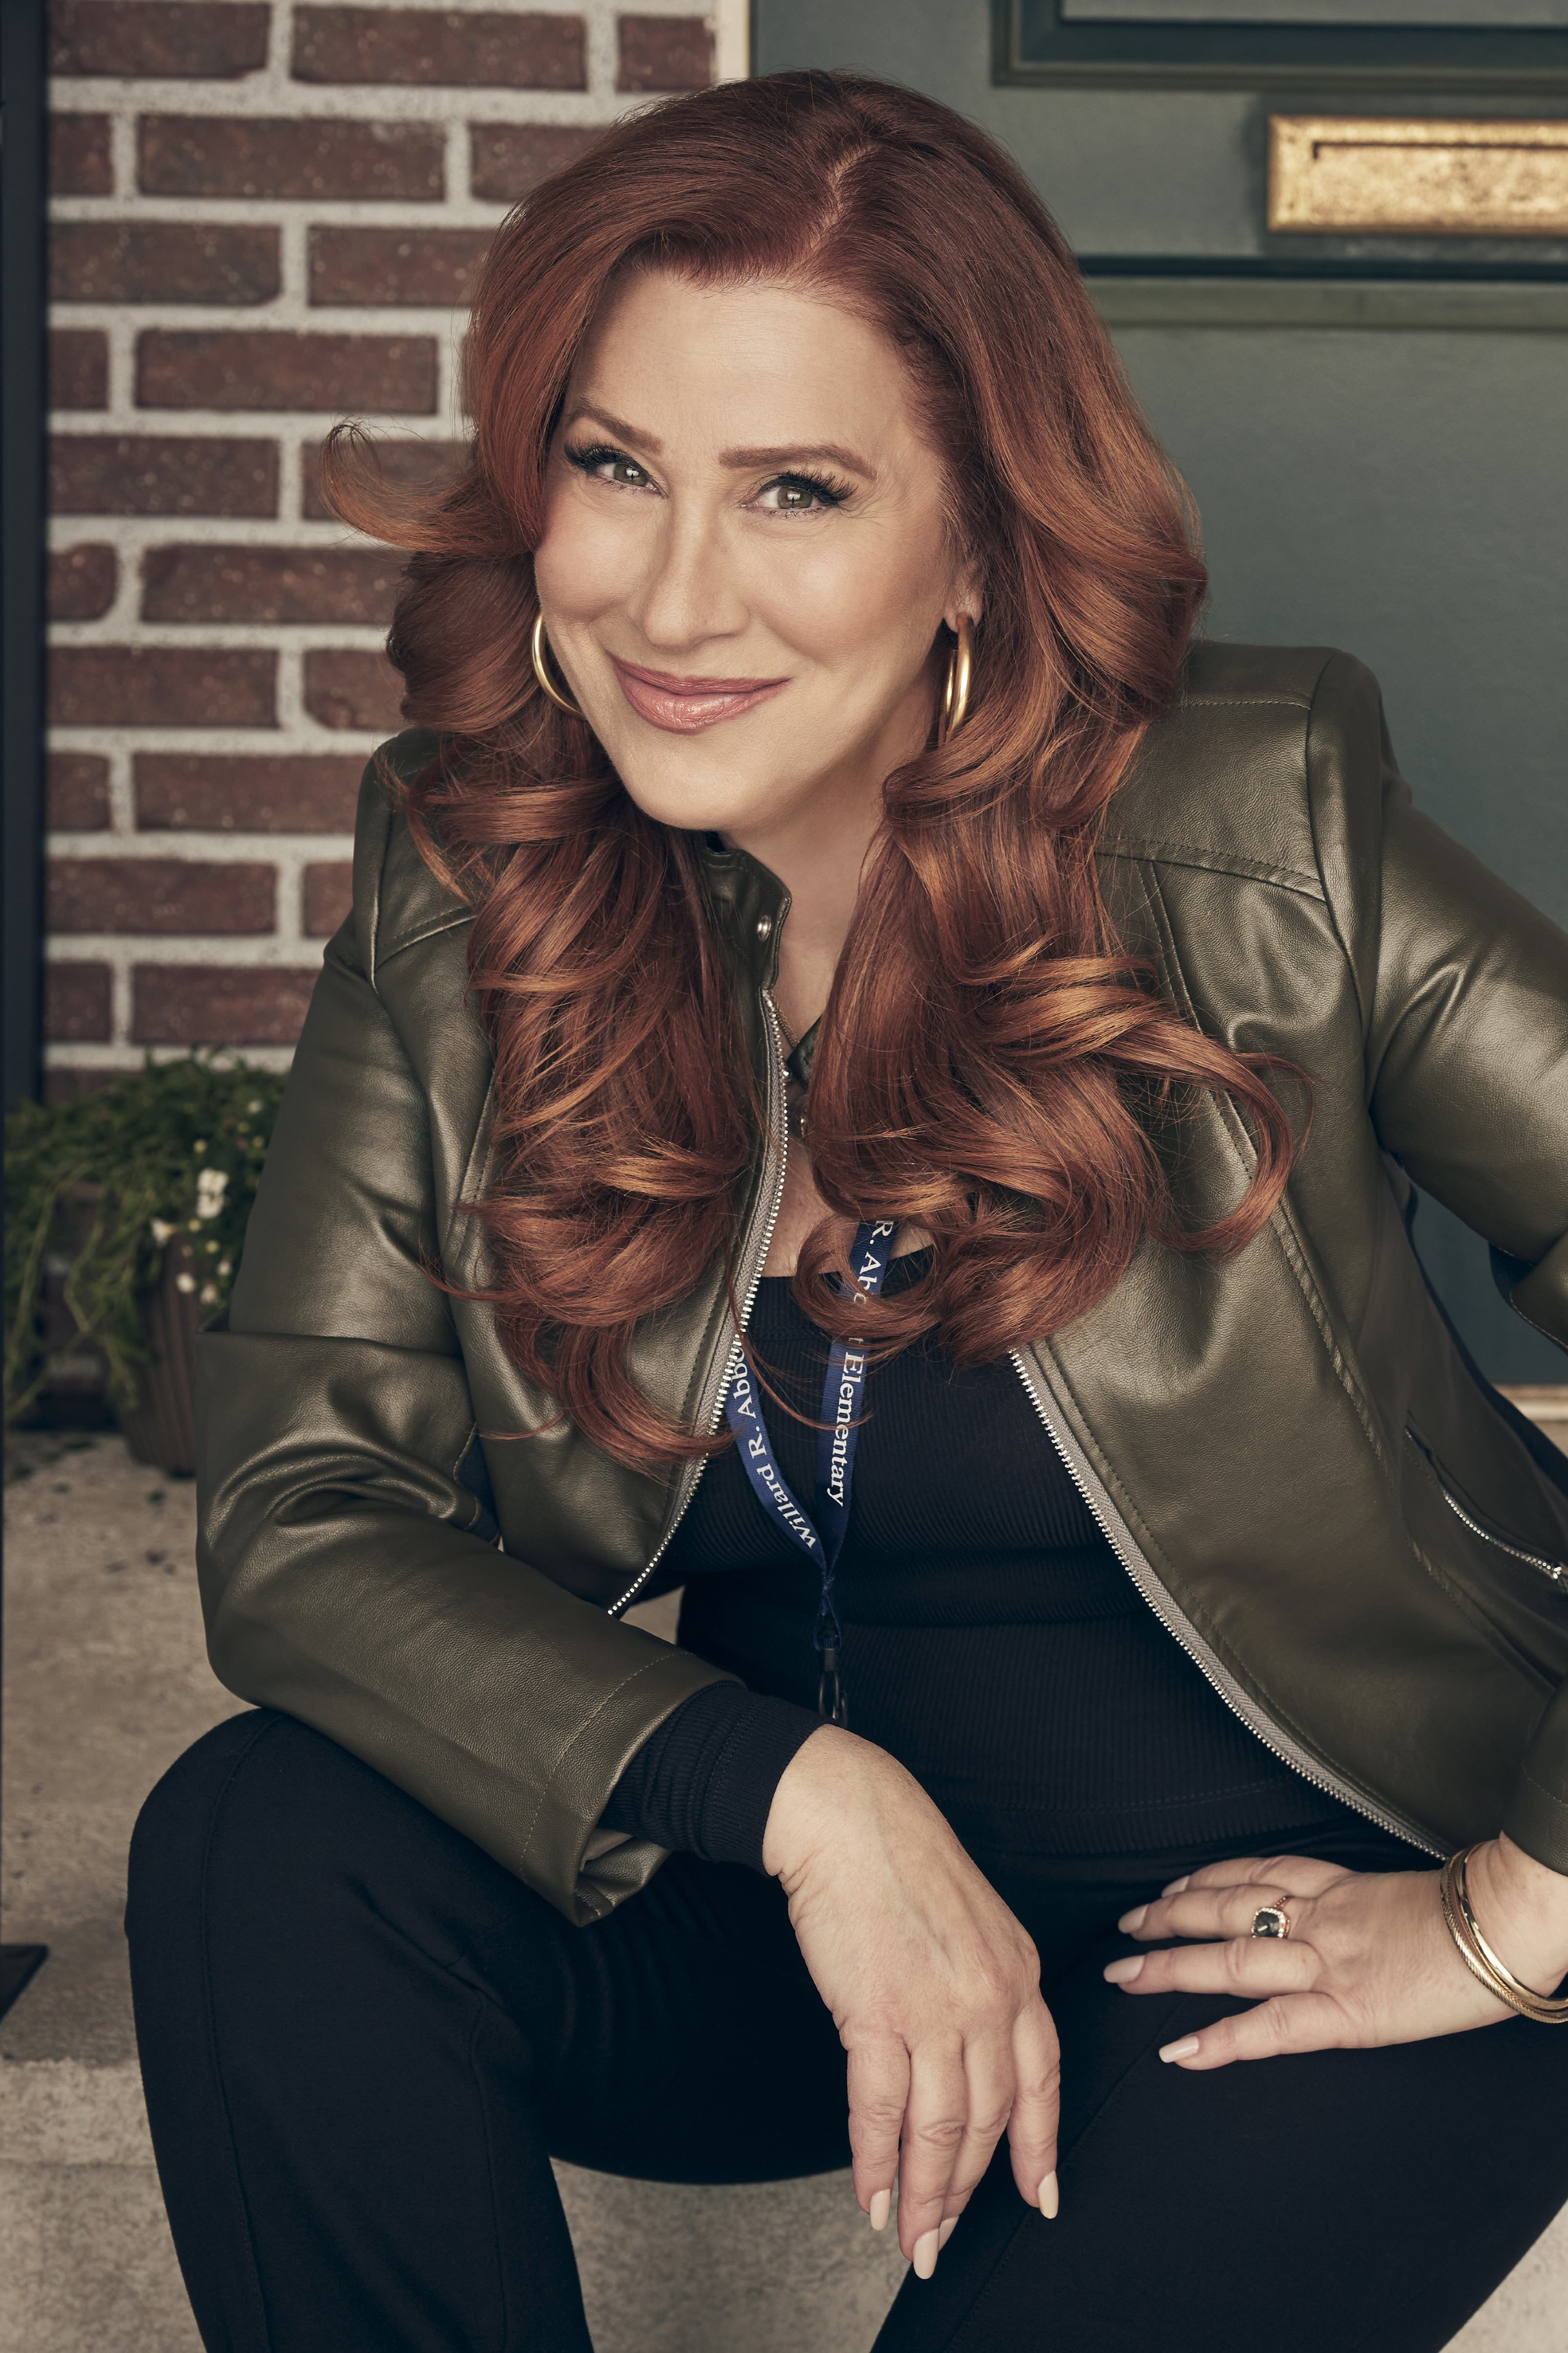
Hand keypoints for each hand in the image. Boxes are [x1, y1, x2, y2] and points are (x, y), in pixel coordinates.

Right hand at [762, 1726, 1059, 2273]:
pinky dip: (877, 2163)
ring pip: (940, 2130)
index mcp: (1020, 1972)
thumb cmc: (901, 1860)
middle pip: (990, 2119)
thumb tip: (967, 2051)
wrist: (849, 1815)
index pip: (1042, 2080)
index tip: (1038, 2195)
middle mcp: (991, 1997)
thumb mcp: (973, 1921)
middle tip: (946, 2236)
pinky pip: (882, 2111)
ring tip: (912, 2238)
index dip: (1039, 2147)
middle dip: (967, 2189)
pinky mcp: (877, 2013)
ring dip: (925, 2196)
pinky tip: (873, 2196)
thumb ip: (981, 1984)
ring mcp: (937, 2009)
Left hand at [1103, 1833, 1567, 2068]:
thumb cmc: (1471, 1912)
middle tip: (1124, 1929)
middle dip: (1168, 1918)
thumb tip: (1354, 1917)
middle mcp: (1319, 1917)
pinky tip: (1182, 2052)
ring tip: (1125, 1977)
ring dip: (1172, 1968)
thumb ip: (1366, 1904)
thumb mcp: (1404, 1894)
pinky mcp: (1347, 2012)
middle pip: (1225, 1908)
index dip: (1204, 1880)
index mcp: (1336, 1886)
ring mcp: (1327, 1963)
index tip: (1170, 1889)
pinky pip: (1271, 2027)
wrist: (1505, 1921)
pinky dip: (1221, 2040)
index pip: (1253, 1874)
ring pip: (1232, 1959)